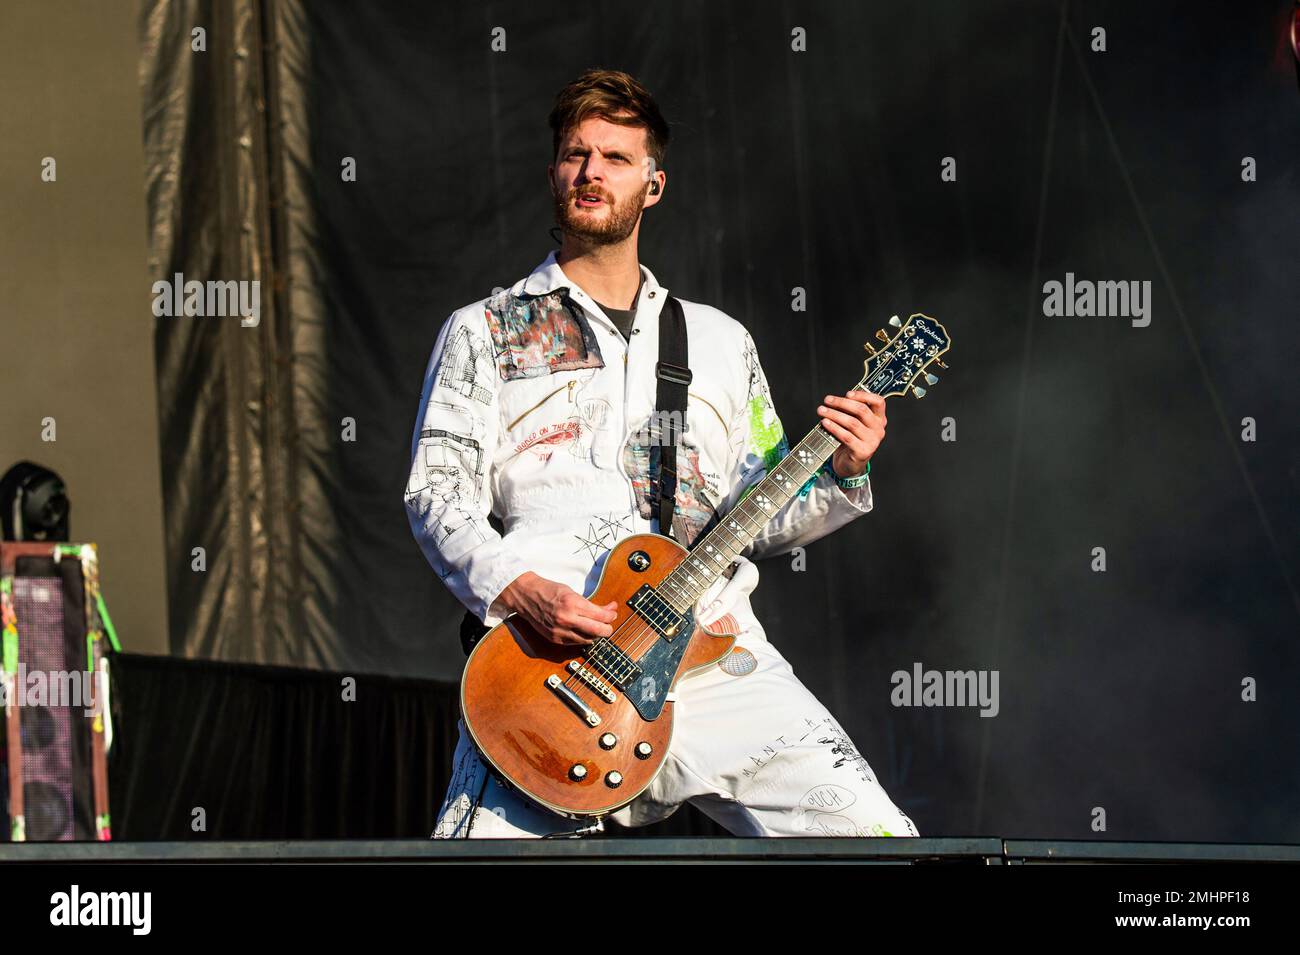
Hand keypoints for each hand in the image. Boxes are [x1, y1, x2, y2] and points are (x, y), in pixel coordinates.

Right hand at [498, 572, 617, 646]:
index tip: (613, 613)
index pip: (601, 615)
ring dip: (596, 635)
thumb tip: (609, 609)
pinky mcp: (555, 638)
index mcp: (572, 603)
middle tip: (609, 625)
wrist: (526, 596)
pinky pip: (575, 643)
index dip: (611, 615)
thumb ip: (590, 603)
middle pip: (598, 631)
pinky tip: (584, 631)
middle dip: (608, 629)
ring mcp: (560, 630)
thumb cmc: (549, 590)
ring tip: (597, 627)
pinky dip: (583, 638)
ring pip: (588, 639)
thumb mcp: (572, 592)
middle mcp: (567, 619)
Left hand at [817, 390, 886, 477]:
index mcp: (879, 420)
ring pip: (852, 423)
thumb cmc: (852, 441)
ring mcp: (872, 441)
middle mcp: (879, 430)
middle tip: (828, 400)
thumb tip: (836, 399)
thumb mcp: (855, 424)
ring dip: (834, 414)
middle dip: (842, 403)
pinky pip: (846, 436)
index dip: (863, 395)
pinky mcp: (863, 451)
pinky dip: (834, 428)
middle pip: (862, 410)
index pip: (879, 402)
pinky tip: (825, 423)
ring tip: (822, 411)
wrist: (850, 465)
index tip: (848, 393)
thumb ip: (851, 412)